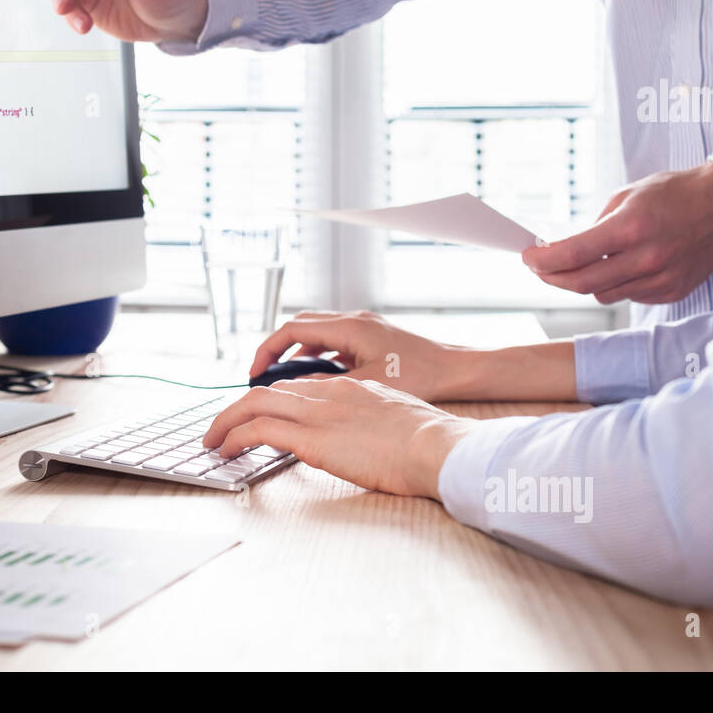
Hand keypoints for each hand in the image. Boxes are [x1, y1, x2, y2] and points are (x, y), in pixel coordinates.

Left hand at [203, 378, 469, 498]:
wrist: (436, 447)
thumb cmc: (428, 443)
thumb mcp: (395, 420)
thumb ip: (369, 422)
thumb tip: (360, 439)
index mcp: (350, 388)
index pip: (297, 387)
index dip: (271, 401)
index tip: (257, 415)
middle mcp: (328, 393)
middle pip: (268, 392)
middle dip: (238, 409)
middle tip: (221, 427)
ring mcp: (318, 412)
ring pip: (254, 405)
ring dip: (226, 422)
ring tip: (212, 441)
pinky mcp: (311, 437)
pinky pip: (258, 430)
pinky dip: (235, 437)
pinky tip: (226, 451)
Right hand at [249, 310, 463, 401]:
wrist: (457, 369)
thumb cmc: (421, 376)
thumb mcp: (366, 385)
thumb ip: (327, 386)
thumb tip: (294, 393)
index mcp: (349, 327)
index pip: (292, 329)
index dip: (268, 350)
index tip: (255, 372)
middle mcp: (354, 320)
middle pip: (301, 326)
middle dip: (278, 349)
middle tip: (263, 375)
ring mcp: (365, 327)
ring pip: (318, 333)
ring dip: (299, 353)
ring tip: (287, 380)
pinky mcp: (373, 337)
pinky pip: (335, 341)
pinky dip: (319, 356)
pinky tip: (320, 379)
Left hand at [521, 162, 712, 303]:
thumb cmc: (674, 193)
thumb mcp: (626, 197)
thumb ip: (594, 226)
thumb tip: (563, 248)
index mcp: (631, 228)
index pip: (573, 255)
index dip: (543, 261)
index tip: (528, 258)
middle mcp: (646, 258)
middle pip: (581, 284)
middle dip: (552, 277)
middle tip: (540, 268)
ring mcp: (660, 279)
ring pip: (603, 294)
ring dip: (584, 282)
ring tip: (581, 264)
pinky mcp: (671, 291)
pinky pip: (629, 296)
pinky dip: (615, 285)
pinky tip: (619, 267)